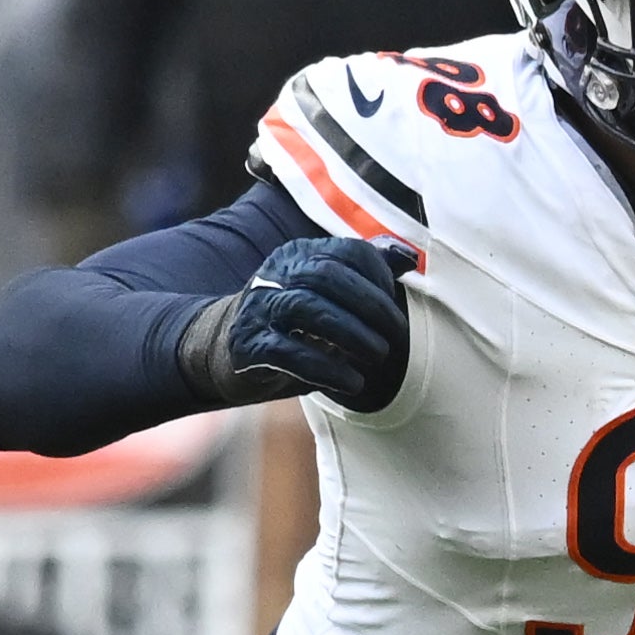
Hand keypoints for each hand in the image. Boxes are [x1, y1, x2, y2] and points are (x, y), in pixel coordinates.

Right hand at [197, 235, 421, 410]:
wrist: (224, 349)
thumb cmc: (293, 324)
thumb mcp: (328, 294)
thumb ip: (365, 274)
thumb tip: (409, 257)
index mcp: (299, 255)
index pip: (347, 252)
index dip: (378, 278)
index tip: (393, 311)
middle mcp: (276, 274)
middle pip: (327, 275)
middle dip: (370, 306)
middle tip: (393, 338)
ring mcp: (258, 307)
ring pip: (307, 308)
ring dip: (351, 334)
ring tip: (378, 358)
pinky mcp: (247, 345)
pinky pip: (287, 352)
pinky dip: (325, 368)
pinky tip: (350, 382)